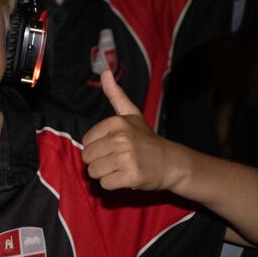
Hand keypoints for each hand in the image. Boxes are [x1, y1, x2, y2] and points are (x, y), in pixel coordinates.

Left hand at [81, 70, 182, 190]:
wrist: (171, 162)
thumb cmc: (146, 139)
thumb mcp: (131, 114)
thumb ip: (115, 94)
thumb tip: (104, 71)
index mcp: (116, 123)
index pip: (86, 141)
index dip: (97, 148)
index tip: (114, 147)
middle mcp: (121, 138)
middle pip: (87, 158)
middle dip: (99, 162)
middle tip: (117, 160)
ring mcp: (126, 157)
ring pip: (94, 172)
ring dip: (105, 174)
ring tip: (121, 168)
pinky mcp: (131, 176)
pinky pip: (105, 184)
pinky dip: (113, 184)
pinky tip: (126, 177)